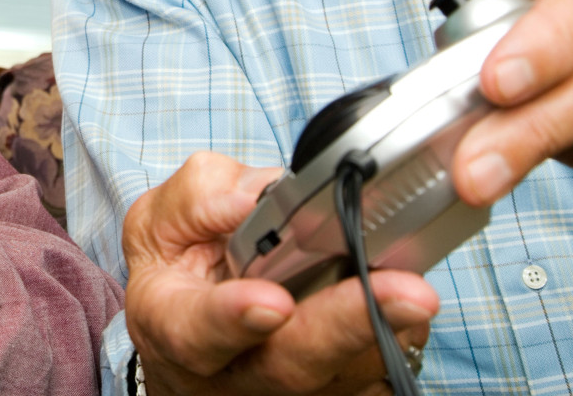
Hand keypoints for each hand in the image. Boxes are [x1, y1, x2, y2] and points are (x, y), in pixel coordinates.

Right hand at [124, 152, 436, 395]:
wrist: (187, 327)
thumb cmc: (176, 269)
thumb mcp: (159, 221)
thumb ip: (200, 199)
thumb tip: (256, 195)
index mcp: (171, 323)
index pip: (196, 330)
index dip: (234, 318)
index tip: (274, 301)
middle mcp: (227, 372)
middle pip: (291, 364)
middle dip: (351, 325)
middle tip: (410, 293)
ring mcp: (279, 394)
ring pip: (343, 376)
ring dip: (387, 330)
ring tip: (414, 288)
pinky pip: (370, 381)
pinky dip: (397, 341)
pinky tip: (405, 309)